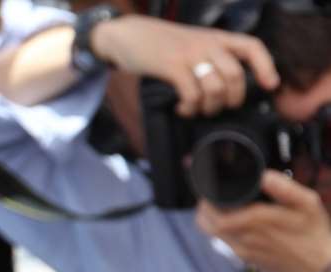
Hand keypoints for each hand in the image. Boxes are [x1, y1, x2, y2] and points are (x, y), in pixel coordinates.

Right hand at [92, 16, 278, 116]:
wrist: (128, 34)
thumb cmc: (159, 44)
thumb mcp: (190, 44)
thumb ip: (207, 57)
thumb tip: (222, 86)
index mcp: (216, 37)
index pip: (251, 46)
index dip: (265, 66)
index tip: (270, 85)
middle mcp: (207, 44)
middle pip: (235, 75)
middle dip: (232, 99)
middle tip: (220, 108)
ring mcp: (189, 55)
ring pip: (215, 87)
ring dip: (210, 106)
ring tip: (198, 110)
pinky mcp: (171, 67)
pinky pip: (191, 93)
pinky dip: (189, 108)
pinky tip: (182, 108)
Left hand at [196, 169, 330, 271]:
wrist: (317, 267)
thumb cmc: (312, 233)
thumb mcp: (307, 204)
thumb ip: (284, 188)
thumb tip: (263, 176)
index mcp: (256, 221)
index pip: (213, 211)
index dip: (207, 199)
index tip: (212, 189)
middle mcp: (243, 237)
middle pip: (206, 223)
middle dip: (204, 208)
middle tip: (213, 197)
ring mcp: (241, 250)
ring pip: (212, 234)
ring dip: (211, 220)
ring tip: (222, 207)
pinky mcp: (244, 259)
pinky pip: (223, 242)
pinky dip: (222, 231)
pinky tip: (236, 222)